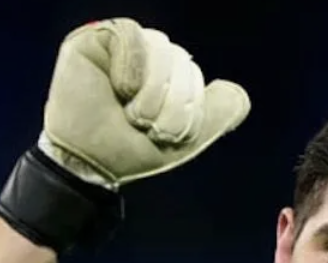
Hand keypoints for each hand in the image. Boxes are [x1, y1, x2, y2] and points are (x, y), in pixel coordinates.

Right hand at [38, 18, 249, 188]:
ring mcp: (122, 46)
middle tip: (146, 126)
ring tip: (132, 113)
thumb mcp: (186, 139)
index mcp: (168, 76)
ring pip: (161, 49)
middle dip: (171, 103)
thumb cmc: (130, 151)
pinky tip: (120, 88)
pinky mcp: (95, 38)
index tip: (163, 135)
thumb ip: (217, 114)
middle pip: (181, 61)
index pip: (193, 75)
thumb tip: (238, 94)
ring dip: (152, 90)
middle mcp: (147, 57)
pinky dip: (132, 67)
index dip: (187, 109)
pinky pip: (131, 35)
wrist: (89, 163)